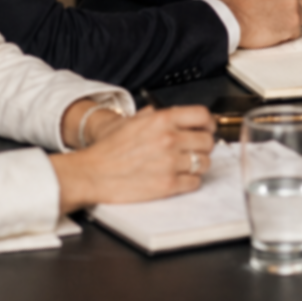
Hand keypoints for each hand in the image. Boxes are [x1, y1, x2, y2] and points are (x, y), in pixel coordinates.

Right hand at [51, 105, 216, 212]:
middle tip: (195, 149)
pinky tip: (179, 177)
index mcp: (162, 120)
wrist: (93, 173)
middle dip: (203, 146)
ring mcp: (170, 162)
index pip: (202, 116)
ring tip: (185, 165)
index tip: (208, 129)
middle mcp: (169, 139)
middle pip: (207, 141)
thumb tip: (178, 116)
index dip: (209, 123)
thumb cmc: (110, 149)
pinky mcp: (168, 185)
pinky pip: (194, 182)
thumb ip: (158, 115)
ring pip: (204, 163)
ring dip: (198, 164)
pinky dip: (190, 181)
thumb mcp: (134, 121)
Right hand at [212, 0, 301, 48]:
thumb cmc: (227, 3)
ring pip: (300, 14)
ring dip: (288, 21)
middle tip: (275, 15)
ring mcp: (292, 3)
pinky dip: (286, 35)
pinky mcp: (293, 22)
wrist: (226, 20)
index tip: (276, 2)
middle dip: (290, 6)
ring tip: (271, 26)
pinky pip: (296, 31)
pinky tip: (272, 34)